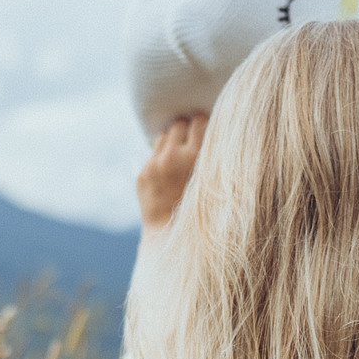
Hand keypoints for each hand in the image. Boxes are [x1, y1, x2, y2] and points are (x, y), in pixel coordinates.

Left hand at [137, 113, 205, 228]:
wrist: (173, 237)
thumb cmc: (202, 210)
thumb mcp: (213, 181)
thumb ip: (213, 156)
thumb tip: (216, 131)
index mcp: (193, 157)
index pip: (198, 121)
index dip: (203, 124)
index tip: (206, 129)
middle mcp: (171, 157)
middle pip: (179, 124)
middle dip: (186, 130)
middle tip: (193, 140)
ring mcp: (153, 165)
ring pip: (163, 136)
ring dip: (172, 141)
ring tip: (180, 156)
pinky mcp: (141, 174)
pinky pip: (152, 154)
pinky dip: (161, 158)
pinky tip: (169, 172)